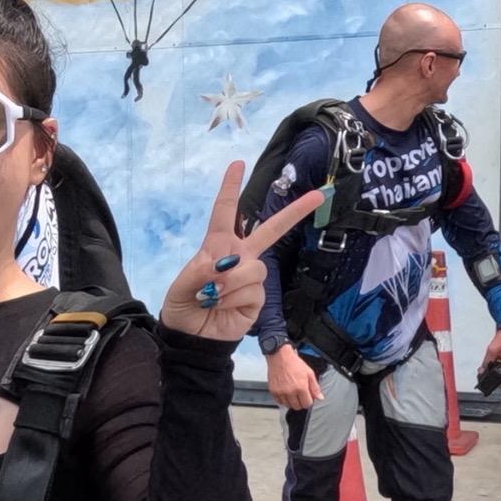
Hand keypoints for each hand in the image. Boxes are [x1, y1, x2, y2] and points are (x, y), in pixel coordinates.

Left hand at [158, 161, 325, 343]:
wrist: (193, 337)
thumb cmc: (184, 305)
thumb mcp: (180, 287)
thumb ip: (196, 273)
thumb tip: (220, 265)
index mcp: (218, 244)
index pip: (225, 211)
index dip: (231, 186)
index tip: (238, 163)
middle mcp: (240, 255)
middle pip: (271, 229)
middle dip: (295, 212)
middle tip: (320, 193)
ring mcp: (252, 276)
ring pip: (255, 268)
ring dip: (232, 282)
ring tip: (214, 295)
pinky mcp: (259, 298)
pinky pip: (254, 291)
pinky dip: (235, 299)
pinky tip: (224, 306)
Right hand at [264, 345, 322, 410]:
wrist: (279, 356)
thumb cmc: (294, 363)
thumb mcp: (309, 373)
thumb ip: (315, 387)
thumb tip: (320, 397)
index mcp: (301, 387)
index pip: (307, 404)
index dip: (309, 400)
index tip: (307, 396)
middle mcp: (290, 391)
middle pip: (298, 407)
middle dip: (300, 402)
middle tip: (299, 393)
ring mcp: (281, 392)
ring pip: (288, 405)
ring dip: (291, 401)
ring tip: (292, 392)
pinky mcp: (273, 391)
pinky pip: (279, 402)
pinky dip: (283, 399)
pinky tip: (285, 392)